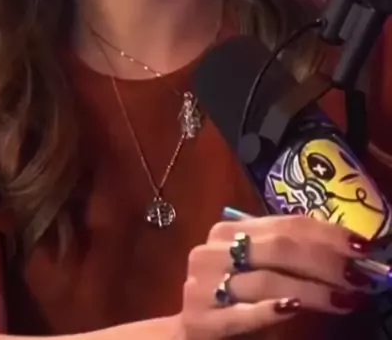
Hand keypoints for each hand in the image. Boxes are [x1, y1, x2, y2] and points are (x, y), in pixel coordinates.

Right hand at [179, 214, 370, 338]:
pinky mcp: (201, 318)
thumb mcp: (255, 268)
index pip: (285, 223)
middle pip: (278, 247)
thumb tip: (344, 251)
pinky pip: (242, 312)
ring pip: (266, 279)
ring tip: (343, 299)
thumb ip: (286, 255)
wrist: (190, 331)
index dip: (326, 233)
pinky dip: (269, 309)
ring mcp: (203, 283)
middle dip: (324, 261)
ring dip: (311, 290)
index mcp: (229, 230)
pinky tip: (292, 309)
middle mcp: (213, 250)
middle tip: (357, 275)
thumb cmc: (230, 296)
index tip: (360, 246)